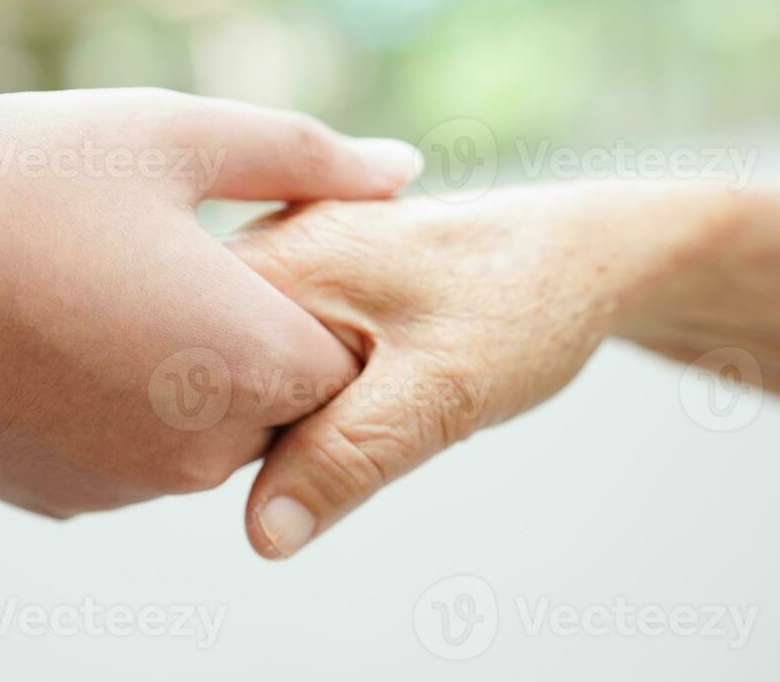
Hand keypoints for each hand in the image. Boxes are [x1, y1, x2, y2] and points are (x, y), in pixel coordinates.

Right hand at [0, 89, 421, 517]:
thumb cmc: (11, 175)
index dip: (311, 297)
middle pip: (277, 402)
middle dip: (250, 336)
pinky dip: (116, 403)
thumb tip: (404, 169)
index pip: (347, 361)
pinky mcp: (55, 499)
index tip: (248, 246)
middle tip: (167, 252)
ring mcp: (119, 487)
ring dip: (181, 371)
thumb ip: (308, 158)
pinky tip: (47, 328)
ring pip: (201, 431)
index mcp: (244, 362)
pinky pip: (129, 455)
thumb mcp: (174, 134)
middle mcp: (195, 452)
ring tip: (97, 279)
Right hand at [229, 182, 727, 556]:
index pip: (197, 380)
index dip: (246, 438)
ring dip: (286, 407)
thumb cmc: (524, 306)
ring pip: (237, 371)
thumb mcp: (442, 392)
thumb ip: (347, 456)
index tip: (330, 437)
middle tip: (371, 405)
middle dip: (266, 421)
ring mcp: (278, 259)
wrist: (582, 255)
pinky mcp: (299, 277)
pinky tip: (361, 377)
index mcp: (276, 261)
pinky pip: (264, 353)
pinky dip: (300, 385)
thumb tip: (263, 533)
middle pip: (208, 377)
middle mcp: (261, 247)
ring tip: (379, 382)